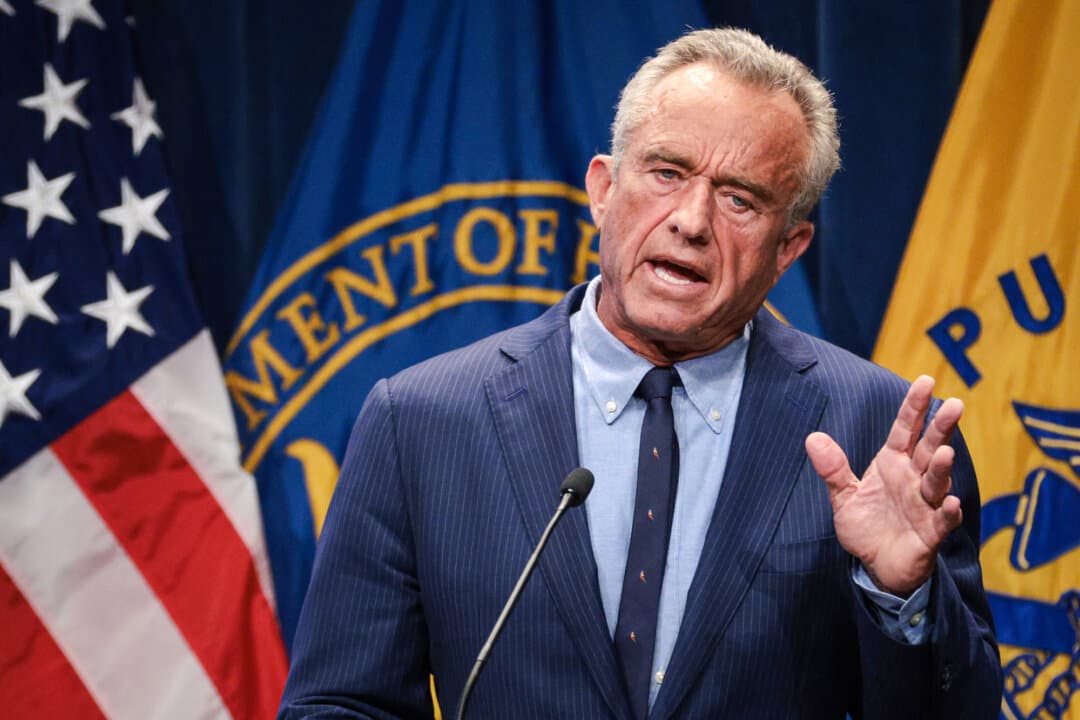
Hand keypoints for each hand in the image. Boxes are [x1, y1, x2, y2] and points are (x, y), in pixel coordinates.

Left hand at [805, 375, 963, 596]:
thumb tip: (812, 437)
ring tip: (945, 452)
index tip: (926, 381)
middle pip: (929, 448)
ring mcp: (925, 505)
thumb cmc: (867, 525)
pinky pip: (942, 520)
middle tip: (955, 404)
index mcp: (893, 464)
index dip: (914, 407)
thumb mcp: (845, 496)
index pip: (905, 430)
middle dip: (941, 428)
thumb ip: (833, 468)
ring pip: (937, 481)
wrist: (878, 565)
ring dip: (943, 468)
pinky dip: (948, 512)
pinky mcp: (931, 532)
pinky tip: (951, 503)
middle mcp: (913, 479)